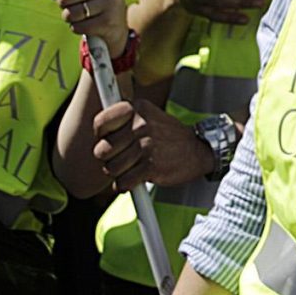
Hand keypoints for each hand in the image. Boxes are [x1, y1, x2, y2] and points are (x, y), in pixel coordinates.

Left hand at [46, 0, 129, 54]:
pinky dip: (78, 27)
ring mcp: (112, 1)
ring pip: (70, 12)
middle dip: (64, 2)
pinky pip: (77, 26)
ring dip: (70, 16)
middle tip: (77, 2)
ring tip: (82, 13)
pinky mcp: (109, 21)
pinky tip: (88, 23)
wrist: (115, 24)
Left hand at [91, 96, 216, 191]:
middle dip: (108, 159)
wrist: (197, 150)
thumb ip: (122, 121)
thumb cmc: (166, 135)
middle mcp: (141, 125)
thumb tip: (97, 130)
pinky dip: (125, 185)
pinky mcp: (151, 167)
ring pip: (110, 168)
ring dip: (118, 173)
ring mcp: (146, 146)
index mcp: (137, 109)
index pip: (101, 122)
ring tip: (132, 167)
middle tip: (121, 157)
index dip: (101, 135)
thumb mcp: (147, 116)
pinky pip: (122, 183)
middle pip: (102, 150)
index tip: (109, 138)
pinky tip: (135, 179)